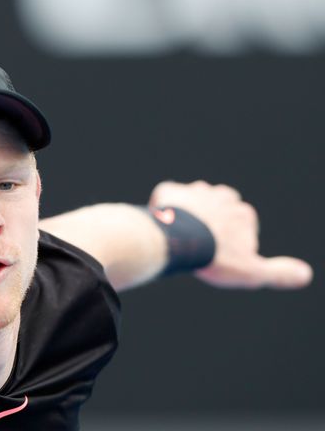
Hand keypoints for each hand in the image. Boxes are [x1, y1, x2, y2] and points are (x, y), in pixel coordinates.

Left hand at [149, 180, 311, 288]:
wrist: (180, 241)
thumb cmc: (216, 257)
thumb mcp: (252, 272)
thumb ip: (278, 273)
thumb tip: (306, 275)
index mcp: (243, 213)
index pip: (240, 226)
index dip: (229, 244)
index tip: (219, 256)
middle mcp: (221, 196)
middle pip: (218, 209)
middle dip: (211, 223)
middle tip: (200, 245)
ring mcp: (195, 192)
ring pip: (193, 200)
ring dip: (188, 214)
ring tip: (181, 235)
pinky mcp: (170, 191)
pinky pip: (167, 196)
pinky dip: (163, 208)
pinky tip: (161, 223)